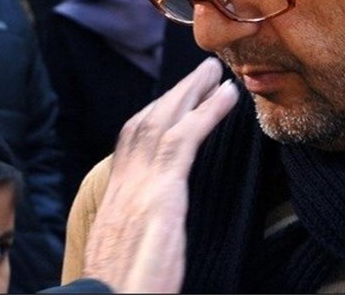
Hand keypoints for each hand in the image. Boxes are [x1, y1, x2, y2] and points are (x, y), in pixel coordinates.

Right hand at [82, 57, 238, 292]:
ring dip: (192, 91)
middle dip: (175, 93)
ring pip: (164, 121)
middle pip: (148, 121)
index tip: (171, 99)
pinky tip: (227, 97)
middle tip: (201, 71)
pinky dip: (207, 113)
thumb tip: (148, 220)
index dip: (153, 114)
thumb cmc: (119, 284)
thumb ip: (137, 223)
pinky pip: (185, 140)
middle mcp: (125, 183)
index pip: (132, 140)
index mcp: (117, 195)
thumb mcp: (125, 247)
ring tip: (215, 73)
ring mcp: (140, 185)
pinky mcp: (161, 193)